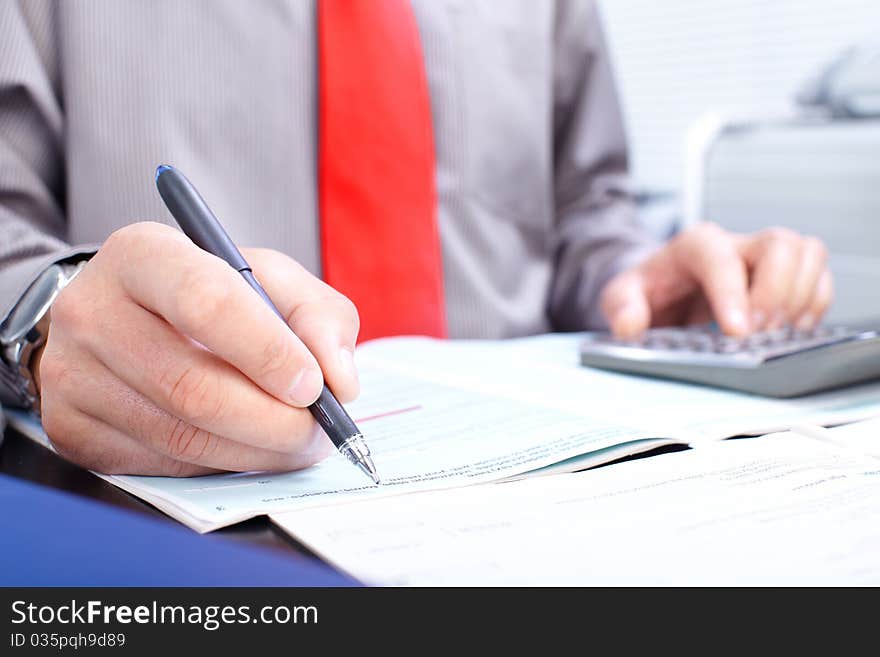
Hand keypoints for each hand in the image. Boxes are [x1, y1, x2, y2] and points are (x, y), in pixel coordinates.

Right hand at [37, 222, 359, 475]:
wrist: (122, 320)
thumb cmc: (209, 295)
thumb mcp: (268, 279)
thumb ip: (318, 315)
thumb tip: (340, 381)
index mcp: (143, 254)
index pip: (206, 303)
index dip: (268, 352)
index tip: (315, 387)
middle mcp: (92, 311)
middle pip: (193, 387)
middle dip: (274, 422)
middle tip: (321, 432)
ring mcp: (73, 376)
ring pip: (182, 437)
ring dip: (258, 452)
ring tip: (298, 443)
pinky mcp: (73, 430)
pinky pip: (164, 465)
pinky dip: (222, 465)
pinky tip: (248, 448)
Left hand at [600, 223, 832, 337]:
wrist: (661, 291)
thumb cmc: (647, 291)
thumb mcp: (620, 296)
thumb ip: (621, 307)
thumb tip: (630, 325)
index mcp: (694, 245)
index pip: (721, 259)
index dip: (733, 294)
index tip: (737, 331)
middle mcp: (734, 245)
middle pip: (779, 244)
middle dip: (776, 292)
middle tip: (758, 333)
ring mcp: (762, 258)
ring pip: (806, 252)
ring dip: (801, 296)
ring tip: (777, 331)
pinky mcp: (784, 275)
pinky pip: (819, 276)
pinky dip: (815, 304)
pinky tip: (793, 328)